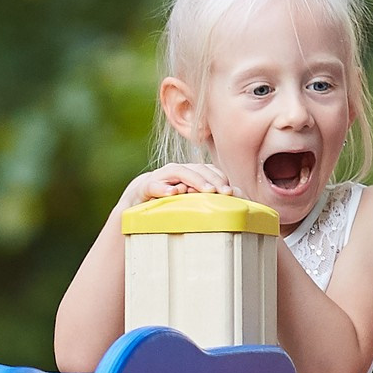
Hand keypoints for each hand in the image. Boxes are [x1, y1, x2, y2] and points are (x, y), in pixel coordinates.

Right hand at [117, 163, 233, 212]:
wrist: (134, 202)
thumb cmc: (167, 204)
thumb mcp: (189, 202)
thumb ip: (208, 198)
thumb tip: (239, 196)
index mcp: (189, 174)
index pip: (209, 170)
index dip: (221, 178)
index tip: (232, 193)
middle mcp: (176, 172)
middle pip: (197, 168)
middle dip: (212, 179)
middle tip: (225, 192)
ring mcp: (160, 178)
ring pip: (178, 171)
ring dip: (194, 180)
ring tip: (207, 191)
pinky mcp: (143, 187)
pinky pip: (153, 185)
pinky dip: (162, 188)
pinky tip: (173, 193)